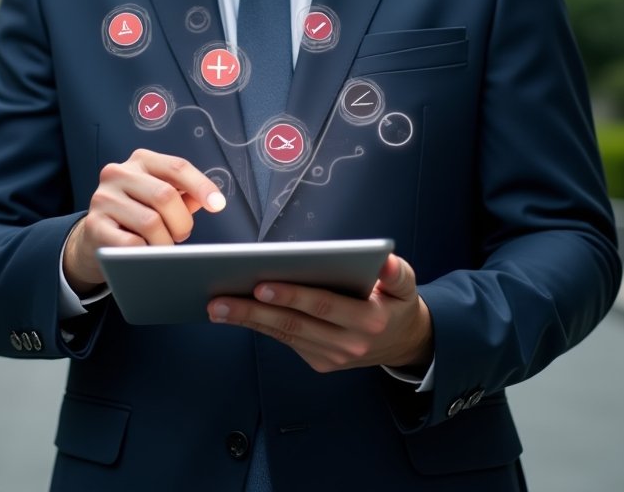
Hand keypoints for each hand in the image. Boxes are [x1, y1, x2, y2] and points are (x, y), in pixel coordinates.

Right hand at [64, 149, 225, 293]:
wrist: (95, 237)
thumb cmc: (137, 214)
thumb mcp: (159, 197)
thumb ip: (185, 194)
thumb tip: (210, 199)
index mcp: (141, 160)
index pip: (177, 167)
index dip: (201, 186)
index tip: (218, 205)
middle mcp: (119, 172)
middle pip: (165, 195)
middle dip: (181, 222)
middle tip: (182, 235)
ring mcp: (103, 197)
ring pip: (150, 222)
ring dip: (164, 242)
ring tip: (163, 248)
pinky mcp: (94, 224)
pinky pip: (130, 243)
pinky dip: (145, 253)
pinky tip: (145, 255)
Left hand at [207, 253, 432, 373]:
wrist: (403, 343)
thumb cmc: (397, 304)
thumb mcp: (407, 286)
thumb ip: (397, 274)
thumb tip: (385, 261)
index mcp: (368, 321)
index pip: (323, 306)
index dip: (292, 296)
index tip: (261, 285)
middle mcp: (347, 344)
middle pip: (293, 325)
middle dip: (254, 312)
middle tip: (220, 300)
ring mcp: (331, 357)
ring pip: (283, 336)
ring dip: (248, 322)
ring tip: (216, 306)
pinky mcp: (319, 362)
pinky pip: (285, 341)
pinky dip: (259, 327)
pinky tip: (235, 313)